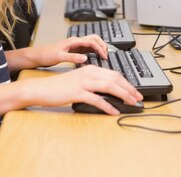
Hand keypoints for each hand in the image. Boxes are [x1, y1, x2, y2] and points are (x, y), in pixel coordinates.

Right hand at [28, 65, 142, 114]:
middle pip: (115, 78)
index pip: (114, 74)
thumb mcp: (79, 80)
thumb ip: (93, 83)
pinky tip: (114, 111)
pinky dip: (108, 106)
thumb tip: (108, 92)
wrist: (42, 88)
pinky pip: (97, 99)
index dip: (127, 82)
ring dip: (123, 95)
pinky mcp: (77, 92)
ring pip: (109, 86)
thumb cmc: (59, 87)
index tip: (135, 91)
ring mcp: (83, 82)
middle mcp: (88, 73)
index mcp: (90, 69)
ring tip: (132, 103)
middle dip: (129, 88)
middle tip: (139, 97)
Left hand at [36, 34, 107, 66]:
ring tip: (104, 56)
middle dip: (102, 45)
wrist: (37, 56)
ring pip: (91, 43)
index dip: (100, 49)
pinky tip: (95, 58)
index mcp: (73, 41)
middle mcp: (75, 41)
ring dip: (99, 47)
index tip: (104, 57)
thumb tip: (85, 58)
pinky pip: (87, 48)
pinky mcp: (74, 50)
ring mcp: (75, 45)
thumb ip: (72, 58)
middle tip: (107, 55)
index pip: (92, 42)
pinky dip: (94, 51)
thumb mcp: (59, 57)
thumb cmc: (46, 55)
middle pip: (94, 39)